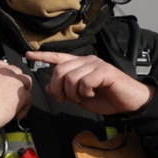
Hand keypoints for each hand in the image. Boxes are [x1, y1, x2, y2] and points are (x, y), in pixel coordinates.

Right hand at [0, 59, 32, 140]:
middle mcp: (4, 70)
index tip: (7, 86)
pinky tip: (16, 114)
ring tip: (16, 105)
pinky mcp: (21, 93)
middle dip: (16, 85)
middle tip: (11, 96)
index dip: (8, 79)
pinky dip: (25, 107)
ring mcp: (14, 80)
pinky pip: (29, 98)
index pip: (6, 67)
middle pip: (17, 73)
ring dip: (23, 93)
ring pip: (26, 82)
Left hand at [25, 51, 153, 115]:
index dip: (43, 56)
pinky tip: (92, 94)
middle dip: (58, 88)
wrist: (129, 102)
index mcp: (80, 65)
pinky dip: (85, 92)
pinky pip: (84, 82)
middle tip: (66, 99)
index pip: (58, 57)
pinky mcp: (104, 71)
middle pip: (60, 70)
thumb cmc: (107, 98)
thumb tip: (48, 86)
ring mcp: (96, 64)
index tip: (28, 55)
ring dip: (73, 93)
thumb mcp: (81, 97)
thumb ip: (65, 91)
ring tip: (83, 97)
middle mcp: (87, 61)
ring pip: (71, 77)